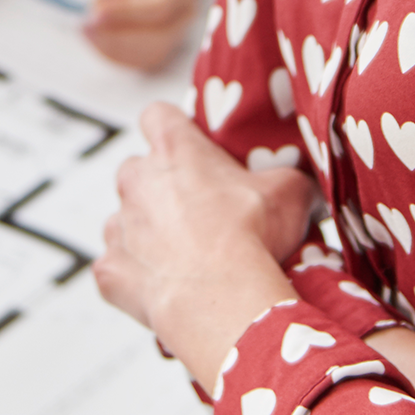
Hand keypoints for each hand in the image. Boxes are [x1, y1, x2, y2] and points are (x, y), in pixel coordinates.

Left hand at [84, 0, 204, 70]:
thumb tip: (97, 9)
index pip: (159, 6)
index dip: (127, 12)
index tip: (95, 12)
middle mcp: (185, 14)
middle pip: (157, 39)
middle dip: (117, 39)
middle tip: (84, 27)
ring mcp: (177, 34)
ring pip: (148, 55)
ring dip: (113, 49)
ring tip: (85, 31)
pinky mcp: (163, 47)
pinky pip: (140, 60)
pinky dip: (114, 54)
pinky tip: (94, 38)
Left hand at [94, 102, 308, 356]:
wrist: (222, 298)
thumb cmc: (253, 235)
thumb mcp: (290, 192)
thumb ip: (289, 179)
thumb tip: (303, 187)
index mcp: (174, 148)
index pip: (157, 116)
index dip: (172, 128)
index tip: (189, 148)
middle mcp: (137, 179)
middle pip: (137, 170)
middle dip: (160, 188)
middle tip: (197, 213)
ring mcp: (118, 225)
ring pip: (125, 219)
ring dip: (145, 232)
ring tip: (183, 257)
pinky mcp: (110, 270)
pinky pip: (115, 268)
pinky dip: (134, 277)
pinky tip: (163, 288)